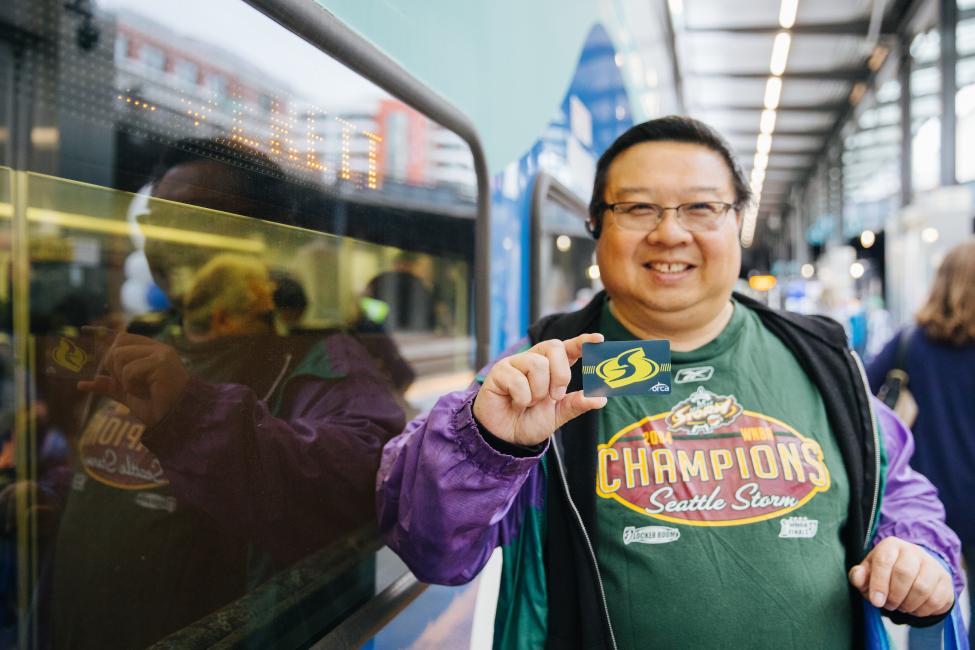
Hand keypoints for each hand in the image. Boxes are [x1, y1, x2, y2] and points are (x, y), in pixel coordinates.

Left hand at [78, 333, 189, 426]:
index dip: (105, 339)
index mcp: (152, 352)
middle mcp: (157, 348)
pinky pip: (129, 370)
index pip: (122, 337)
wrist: (176, 419)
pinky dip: (132, 386)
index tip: (85, 332)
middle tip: (128, 384)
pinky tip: (148, 392)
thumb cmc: (157, 407)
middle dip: (113, 367)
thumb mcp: (128, 395)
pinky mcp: (161, 362)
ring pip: (119, 356)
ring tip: (141, 389)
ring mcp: (160, 353)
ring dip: (123, 379)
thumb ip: (109, 385)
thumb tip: (81, 384)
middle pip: (117, 344)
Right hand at [472, 333, 607, 446]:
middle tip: (555, 396)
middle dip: (561, 374)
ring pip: (537, 364)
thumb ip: (576, 404)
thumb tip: (601, 398)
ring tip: (529, 402)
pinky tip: (515, 403)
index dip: (583, 341)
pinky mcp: (499, 372)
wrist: (505, 438)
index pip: (568, 347)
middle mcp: (534, 360)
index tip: (598, 340)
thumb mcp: (557, 415)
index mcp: (551, 367)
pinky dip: (522, 398)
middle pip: (555, 347)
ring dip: (538, 391)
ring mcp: (515, 363)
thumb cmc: (529, 421)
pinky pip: (518, 379)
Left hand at [848, 536, 954, 616]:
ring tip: (900, 606)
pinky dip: (922, 610)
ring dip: (908, 604)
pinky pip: (935, 600)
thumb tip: (858, 577)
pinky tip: (914, 608)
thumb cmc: (885, 574)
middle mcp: (914, 551)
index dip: (879, 583)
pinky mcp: (945, 580)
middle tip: (889, 605)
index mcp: (891, 545)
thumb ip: (859, 575)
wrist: (913, 573)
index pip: (884, 561)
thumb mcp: (868, 573)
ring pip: (922, 588)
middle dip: (894, 595)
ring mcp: (932, 565)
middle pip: (905, 573)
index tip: (876, 601)